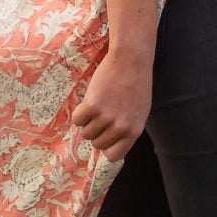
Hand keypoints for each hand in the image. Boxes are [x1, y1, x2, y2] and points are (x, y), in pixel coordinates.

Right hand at [71, 47, 151, 161]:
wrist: (130, 60)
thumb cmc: (137, 83)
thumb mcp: (139, 112)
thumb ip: (127, 129)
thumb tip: (112, 146)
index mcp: (134, 131)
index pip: (114, 156)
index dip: (106, 147)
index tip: (105, 136)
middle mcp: (120, 127)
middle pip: (97, 144)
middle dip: (96, 132)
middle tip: (101, 115)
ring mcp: (106, 117)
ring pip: (86, 133)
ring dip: (87, 122)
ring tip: (96, 106)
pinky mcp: (92, 106)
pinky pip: (77, 120)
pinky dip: (79, 113)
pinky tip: (88, 101)